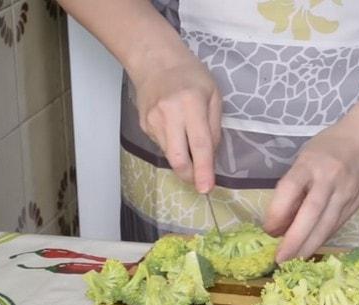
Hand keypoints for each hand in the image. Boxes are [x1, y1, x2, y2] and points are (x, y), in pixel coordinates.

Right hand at [134, 56, 221, 192]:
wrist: (155, 61)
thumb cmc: (191, 76)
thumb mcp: (214, 95)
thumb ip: (214, 127)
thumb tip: (211, 157)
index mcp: (191, 104)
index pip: (199, 144)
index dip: (203, 169)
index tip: (206, 187)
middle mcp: (169, 114)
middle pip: (177, 157)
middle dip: (190, 175)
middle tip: (200, 182)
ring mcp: (153, 121)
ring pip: (169, 155)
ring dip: (183, 162)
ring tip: (192, 152)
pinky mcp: (144, 125)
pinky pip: (163, 146)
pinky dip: (174, 147)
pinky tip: (178, 133)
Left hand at [264, 70, 358, 260]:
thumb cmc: (330, 147)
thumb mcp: (305, 158)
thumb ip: (293, 187)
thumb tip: (279, 223)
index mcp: (310, 163)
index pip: (291, 189)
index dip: (278, 212)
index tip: (268, 230)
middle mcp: (329, 178)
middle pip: (311, 213)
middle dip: (294, 240)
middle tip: (280, 259)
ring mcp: (346, 192)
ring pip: (327, 225)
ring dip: (309, 245)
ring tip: (294, 260)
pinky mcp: (357, 203)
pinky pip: (337, 224)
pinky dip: (322, 238)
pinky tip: (311, 248)